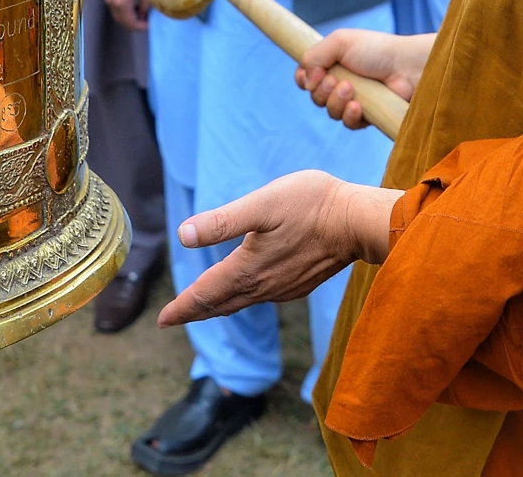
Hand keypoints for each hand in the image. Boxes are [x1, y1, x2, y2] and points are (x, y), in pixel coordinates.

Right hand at [100, 0, 149, 29]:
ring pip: (116, 11)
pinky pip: (112, 1)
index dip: (140, 27)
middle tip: (145, 20)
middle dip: (133, 23)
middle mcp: (110, 0)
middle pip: (121, 20)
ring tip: (140, 8)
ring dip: (127, 14)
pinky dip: (121, 5)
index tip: (148, 25)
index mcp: (121, 2)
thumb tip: (146, 13)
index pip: (129, 23)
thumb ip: (146, 3)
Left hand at [156, 171, 399, 326]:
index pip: (205, 293)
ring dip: (219, 306)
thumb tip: (184, 235)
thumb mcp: (263, 204)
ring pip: (242, 303)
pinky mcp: (301, 284)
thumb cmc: (313, 205)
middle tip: (173, 318)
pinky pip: (263, 298)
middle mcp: (263, 286)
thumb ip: (222, 221)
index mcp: (248, 269)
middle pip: (221, 305)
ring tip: (204, 306)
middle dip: (195, 311)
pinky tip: (247, 291)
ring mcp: (284, 288)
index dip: (182, 306)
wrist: (360, 222)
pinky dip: (244, 299)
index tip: (162, 319)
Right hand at [295, 29, 432, 130]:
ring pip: (330, 112)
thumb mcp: (340, 42)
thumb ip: (314, 55)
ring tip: (351, 89)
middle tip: (338, 80)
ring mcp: (354, 101)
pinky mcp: (367, 117)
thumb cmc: (377, 50)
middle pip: (315, 97)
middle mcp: (341, 83)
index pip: (306, 78)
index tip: (311, 76)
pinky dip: (350, 115)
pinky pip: (348, 124)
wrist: (407, 67)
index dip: (304, 79)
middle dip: (321, 90)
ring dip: (336, 101)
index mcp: (333, 64)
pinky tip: (359, 106)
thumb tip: (306, 81)